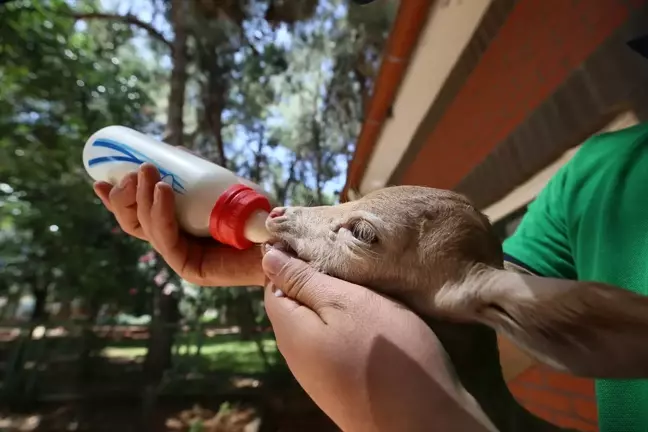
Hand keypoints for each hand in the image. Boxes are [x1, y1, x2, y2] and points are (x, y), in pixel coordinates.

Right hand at [93, 163, 264, 286]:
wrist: (283, 239)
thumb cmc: (255, 212)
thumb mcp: (222, 186)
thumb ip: (197, 173)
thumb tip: (174, 152)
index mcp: (174, 227)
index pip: (136, 214)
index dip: (116, 198)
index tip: (99, 176)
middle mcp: (174, 243)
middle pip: (132, 223)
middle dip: (124, 195)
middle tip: (131, 171)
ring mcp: (181, 257)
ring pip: (145, 229)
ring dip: (141, 198)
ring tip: (147, 172)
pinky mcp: (191, 268)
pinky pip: (166, 240)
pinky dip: (161, 214)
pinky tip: (161, 190)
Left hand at [262, 248, 496, 431]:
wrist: (421, 423)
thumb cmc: (384, 352)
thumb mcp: (344, 302)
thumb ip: (303, 280)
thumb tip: (268, 257)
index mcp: (288, 327)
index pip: (273, 281)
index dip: (294, 258)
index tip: (323, 241)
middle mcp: (296, 353)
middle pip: (296, 303)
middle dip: (318, 279)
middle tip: (352, 261)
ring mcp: (318, 372)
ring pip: (318, 323)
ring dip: (337, 303)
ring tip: (367, 286)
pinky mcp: (341, 383)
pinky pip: (335, 342)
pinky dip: (349, 325)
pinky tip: (374, 320)